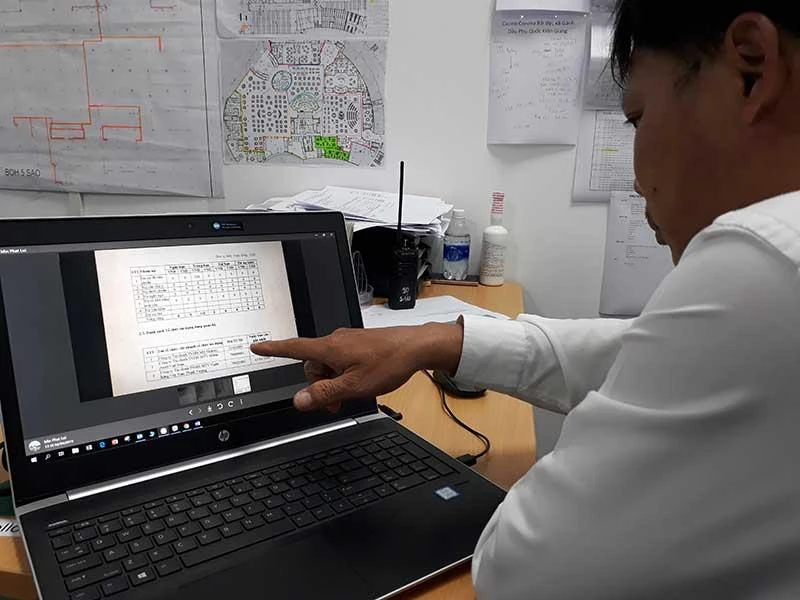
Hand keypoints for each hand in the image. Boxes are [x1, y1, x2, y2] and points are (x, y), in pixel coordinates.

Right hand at [250, 322, 463, 412]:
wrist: (416, 347)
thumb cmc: (388, 362)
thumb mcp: (353, 386)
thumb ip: (324, 394)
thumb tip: (298, 400)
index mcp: (329, 349)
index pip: (293, 348)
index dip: (273, 350)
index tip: (257, 348)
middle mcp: (336, 341)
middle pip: (312, 366)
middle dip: (319, 386)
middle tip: (335, 403)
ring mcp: (348, 342)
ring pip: (328, 366)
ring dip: (333, 382)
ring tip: (353, 392)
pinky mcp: (359, 345)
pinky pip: (341, 361)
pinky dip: (344, 374)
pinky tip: (361, 381)